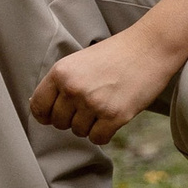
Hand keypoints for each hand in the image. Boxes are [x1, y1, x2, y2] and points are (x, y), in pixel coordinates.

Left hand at [29, 28, 180, 145]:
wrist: (150, 48)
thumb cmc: (115, 54)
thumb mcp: (79, 62)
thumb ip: (61, 83)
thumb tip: (38, 109)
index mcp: (61, 72)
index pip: (38, 107)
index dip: (46, 115)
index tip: (55, 114)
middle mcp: (73, 88)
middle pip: (59, 123)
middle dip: (72, 119)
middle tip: (90, 104)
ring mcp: (93, 103)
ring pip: (78, 132)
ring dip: (90, 125)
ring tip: (104, 105)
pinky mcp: (114, 116)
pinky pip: (98, 139)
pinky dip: (104, 133)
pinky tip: (113, 117)